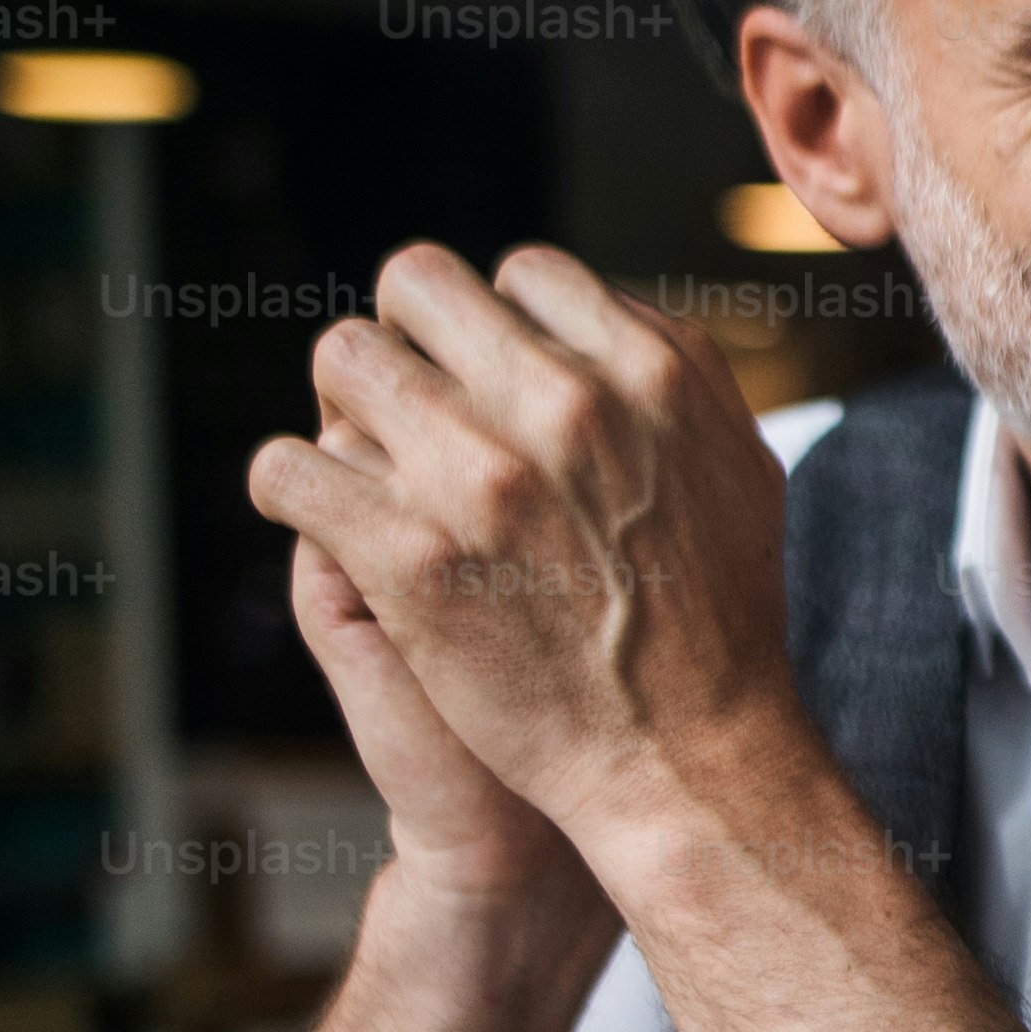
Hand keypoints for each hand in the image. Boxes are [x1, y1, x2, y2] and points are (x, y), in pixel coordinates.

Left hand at [246, 245, 802, 858]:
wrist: (687, 759)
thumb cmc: (719, 622)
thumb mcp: (740, 466)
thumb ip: (674, 377)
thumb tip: (608, 312)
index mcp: (648, 369)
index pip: (521, 272)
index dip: (496, 323)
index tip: (490, 377)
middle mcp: (563, 403)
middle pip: (416, 288)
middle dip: (408, 340)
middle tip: (411, 405)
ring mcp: (479, 477)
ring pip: (341, 362)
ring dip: (346, 407)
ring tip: (370, 464)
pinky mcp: (408, 557)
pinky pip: (290, 470)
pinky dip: (294, 488)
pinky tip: (329, 519)